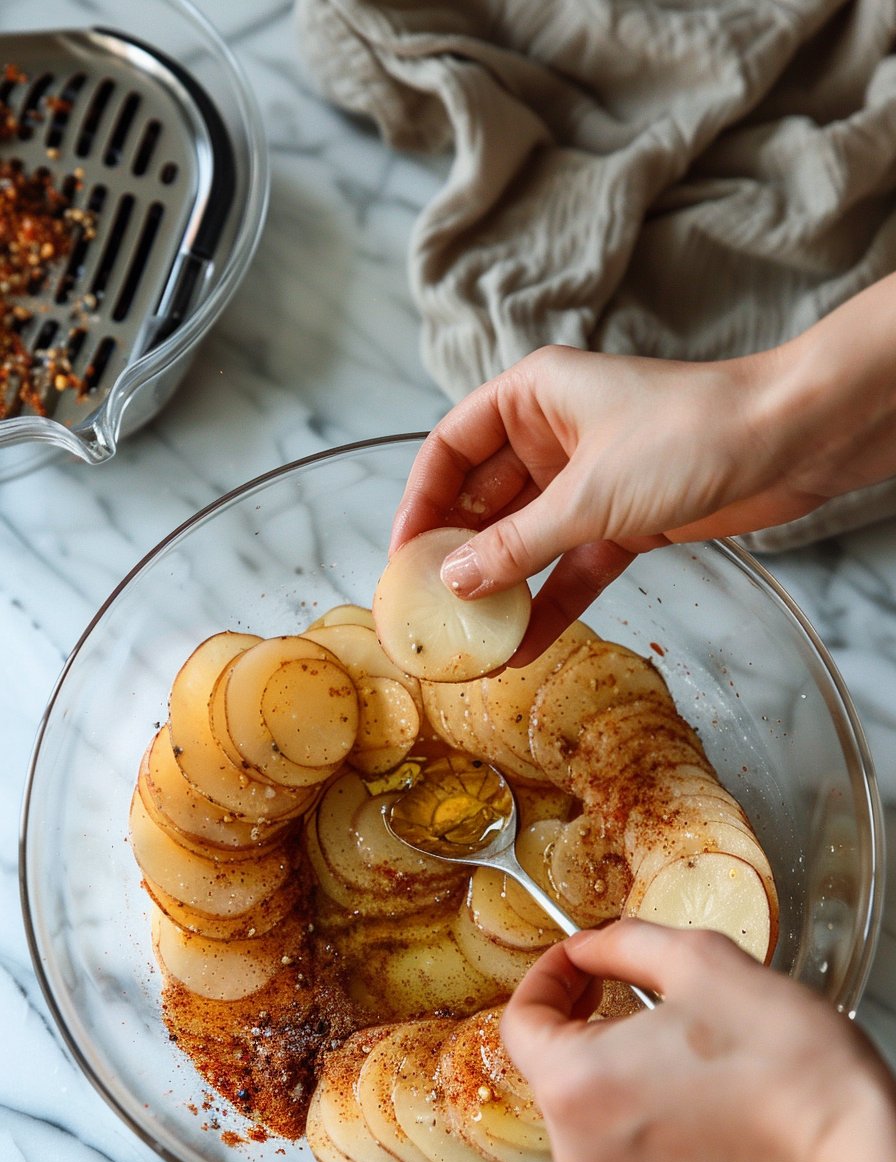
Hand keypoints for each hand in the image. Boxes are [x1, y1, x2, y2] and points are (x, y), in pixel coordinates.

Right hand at [393, 274, 895, 657]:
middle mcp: (554, 434)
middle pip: (485, 499)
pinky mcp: (625, 519)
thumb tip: (454, 581)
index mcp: (533, 396)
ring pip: (528, 539)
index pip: (451, 447)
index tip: (402, 556)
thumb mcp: (588, 495)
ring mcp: (589, 480)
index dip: (420, 501)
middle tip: (429, 608)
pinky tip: (525, 645)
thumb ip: (517, 543)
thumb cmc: (689, 436)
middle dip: (460, 554)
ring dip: (504, 586)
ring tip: (470, 639)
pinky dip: (552, 602)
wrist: (789, 443)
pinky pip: (572, 566)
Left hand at [500, 920, 888, 1161]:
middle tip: (621, 982)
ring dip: (605, 1054)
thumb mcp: (698, 961)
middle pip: (546, 1060)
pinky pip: (608, 1134)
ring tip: (662, 1029)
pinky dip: (627, 1097)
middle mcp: (576, 1144)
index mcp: (574, 1082)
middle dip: (577, 1013)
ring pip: (578, 1098)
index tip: (580, 958)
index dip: (548, 976)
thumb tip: (589, 947)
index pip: (520, 1019)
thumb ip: (623, 944)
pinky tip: (677, 1074)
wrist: (846, 1148)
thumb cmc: (781, 1061)